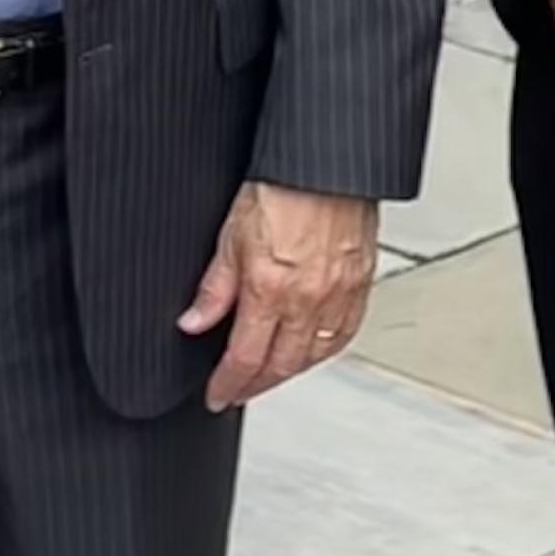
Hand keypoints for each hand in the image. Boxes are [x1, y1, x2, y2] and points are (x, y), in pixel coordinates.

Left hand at [178, 181, 376, 411]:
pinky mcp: (361, 283)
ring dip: (289, 372)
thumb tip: (194, 322)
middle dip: (256, 385)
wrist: (325, 160)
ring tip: (270, 375)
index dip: (228, 384)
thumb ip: (214, 287)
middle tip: (240, 390)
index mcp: (271, 289)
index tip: (217, 395)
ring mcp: (338, 295)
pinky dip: (325, 350)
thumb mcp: (231, 234)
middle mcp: (308, 299)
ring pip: (314, 356)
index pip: (245, 358)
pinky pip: (345, 333)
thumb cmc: (281, 184)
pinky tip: (313, 350)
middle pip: (281, 366)